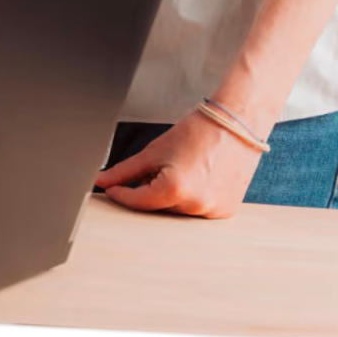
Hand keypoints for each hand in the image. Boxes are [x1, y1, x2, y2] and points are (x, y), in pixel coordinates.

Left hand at [94, 111, 262, 217]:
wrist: (235, 125)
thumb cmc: (197, 132)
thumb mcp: (154, 151)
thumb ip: (125, 170)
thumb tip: (102, 181)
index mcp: (175, 189)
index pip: (138, 201)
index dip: (120, 193)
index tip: (111, 188)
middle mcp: (196, 206)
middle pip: (158, 206)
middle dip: (149, 191)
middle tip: (154, 169)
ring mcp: (213, 212)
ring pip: (177, 210)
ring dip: (170, 195)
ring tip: (180, 167)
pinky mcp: (226, 212)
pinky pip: (197, 210)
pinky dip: (190, 197)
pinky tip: (195, 176)